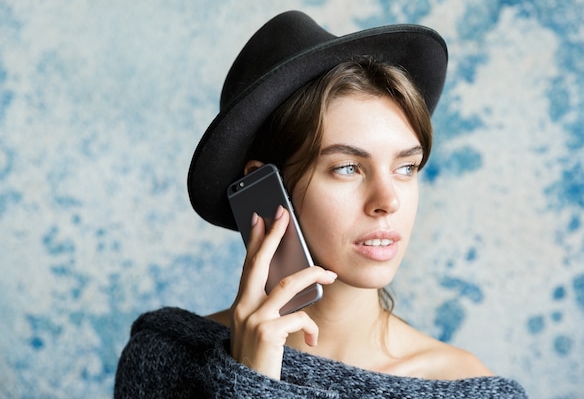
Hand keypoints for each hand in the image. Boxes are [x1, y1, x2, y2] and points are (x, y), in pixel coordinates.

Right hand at [229, 205, 336, 378]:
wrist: (248, 391)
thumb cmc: (260, 360)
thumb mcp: (260, 330)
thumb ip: (270, 307)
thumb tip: (292, 285)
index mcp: (241, 306)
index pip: (248, 265)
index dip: (255, 241)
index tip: (260, 218)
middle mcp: (242, 309)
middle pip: (259, 263)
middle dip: (273, 236)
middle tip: (283, 214)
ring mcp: (253, 320)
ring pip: (288, 285)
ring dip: (313, 276)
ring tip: (329, 274)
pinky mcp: (267, 333)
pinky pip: (300, 318)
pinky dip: (311, 327)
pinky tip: (313, 340)